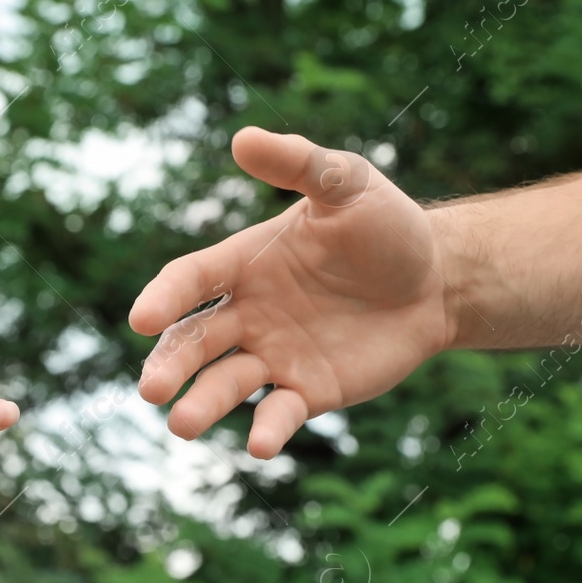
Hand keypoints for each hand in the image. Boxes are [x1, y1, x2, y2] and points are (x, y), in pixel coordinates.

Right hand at [130, 127, 452, 458]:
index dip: (164, 299)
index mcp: (244, 264)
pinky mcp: (308, 391)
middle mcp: (248, 314)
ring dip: (202, 405)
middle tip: (151, 390)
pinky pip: (278, 413)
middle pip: (194, 342)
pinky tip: (260, 444)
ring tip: (182, 425)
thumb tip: (243, 138)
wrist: (438, 279)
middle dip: (170, 365)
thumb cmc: (386, 225)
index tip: (143, 320)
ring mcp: (275, 356)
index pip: (190, 282)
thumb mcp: (347, 184)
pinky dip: (266, 429)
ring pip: (224, 384)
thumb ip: (299, 163)